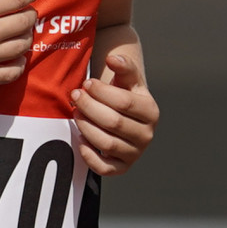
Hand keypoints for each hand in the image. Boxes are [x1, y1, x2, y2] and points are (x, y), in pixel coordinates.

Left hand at [72, 48, 159, 175]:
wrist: (125, 117)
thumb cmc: (124, 95)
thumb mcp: (128, 79)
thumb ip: (123, 65)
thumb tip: (112, 58)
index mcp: (151, 111)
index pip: (124, 102)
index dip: (101, 92)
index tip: (86, 84)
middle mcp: (147, 135)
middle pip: (114, 123)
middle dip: (89, 108)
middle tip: (75, 96)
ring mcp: (135, 153)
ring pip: (107, 144)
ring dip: (86, 128)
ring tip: (76, 113)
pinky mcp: (122, 168)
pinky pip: (104, 168)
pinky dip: (89, 155)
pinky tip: (80, 139)